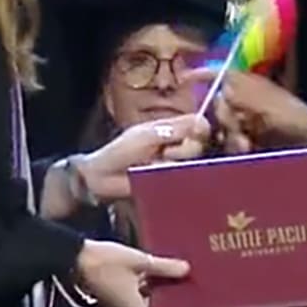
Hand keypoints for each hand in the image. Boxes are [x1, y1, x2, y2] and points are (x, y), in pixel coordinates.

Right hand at [75, 240, 189, 306]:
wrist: (75, 258)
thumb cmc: (107, 262)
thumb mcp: (139, 261)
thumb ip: (164, 268)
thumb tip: (188, 270)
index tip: (191, 303)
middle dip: (167, 300)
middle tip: (186, 287)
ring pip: (143, 303)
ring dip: (155, 293)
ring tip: (173, 278)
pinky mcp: (112, 297)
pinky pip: (134, 297)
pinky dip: (143, 289)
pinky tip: (151, 274)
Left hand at [81, 114, 210, 201]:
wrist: (104, 178)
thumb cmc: (121, 151)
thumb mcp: (146, 134)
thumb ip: (174, 128)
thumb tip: (202, 124)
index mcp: (173, 129)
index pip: (200, 125)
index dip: (201, 129)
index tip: (195, 133)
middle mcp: (179, 145)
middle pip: (201, 144)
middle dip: (184, 148)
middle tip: (164, 152)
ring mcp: (177, 165)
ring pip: (195, 162)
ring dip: (176, 163)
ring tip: (156, 165)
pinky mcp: (173, 182)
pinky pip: (185, 179)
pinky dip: (174, 177)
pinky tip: (159, 177)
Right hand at [186, 69, 306, 146]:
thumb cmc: (289, 116)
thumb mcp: (262, 102)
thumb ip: (237, 93)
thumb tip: (217, 87)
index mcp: (247, 84)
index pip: (219, 74)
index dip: (202, 75)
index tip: (185, 80)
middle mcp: (244, 100)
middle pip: (217, 106)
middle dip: (224, 119)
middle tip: (240, 129)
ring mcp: (247, 120)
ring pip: (223, 126)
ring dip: (232, 136)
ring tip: (247, 144)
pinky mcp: (250, 139)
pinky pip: (231, 141)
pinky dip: (236, 146)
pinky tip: (247, 150)